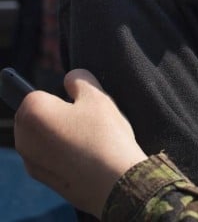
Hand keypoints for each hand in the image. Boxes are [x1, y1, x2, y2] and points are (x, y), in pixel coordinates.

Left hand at [15, 69, 148, 217]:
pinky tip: (86, 156)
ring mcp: (30, 159)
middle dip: (58, 114)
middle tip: (88, 121)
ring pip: (44, 136)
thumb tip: (71, 78)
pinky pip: (49, 156)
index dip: (63, 96)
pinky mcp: (41, 176)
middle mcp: (23, 136)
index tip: (80, 105)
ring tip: (90, 140)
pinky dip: (63, 153)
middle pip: (38, 115)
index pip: (39, 93)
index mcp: (32, 112)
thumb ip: (80, 79)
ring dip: (60, 134)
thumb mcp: (98, 96)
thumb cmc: (104, 135)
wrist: (113, 181)